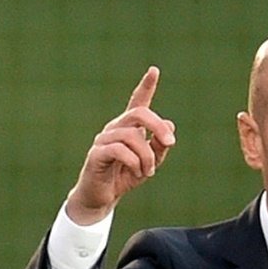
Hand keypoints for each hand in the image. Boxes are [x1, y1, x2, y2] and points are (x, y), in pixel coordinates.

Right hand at [65, 66, 176, 224]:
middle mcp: (115, 128)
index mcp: (129, 128)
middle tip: (170, 144)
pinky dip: (134, 162)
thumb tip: (170, 125)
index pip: (137, 102)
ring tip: (147, 172)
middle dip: (158, 127)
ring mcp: (104, 139)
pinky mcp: (96, 153)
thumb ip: (160, 147)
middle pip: (139, 113)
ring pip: (133, 136)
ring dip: (147, 156)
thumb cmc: (125, 177)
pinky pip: (119, 150)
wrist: (102, 197)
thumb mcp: (150, 164)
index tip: (154, 70)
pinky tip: (137, 173)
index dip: (146, 86)